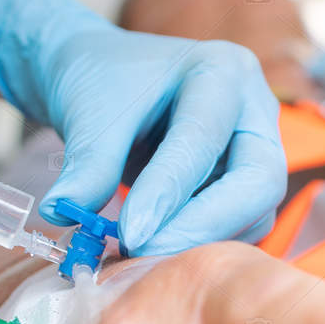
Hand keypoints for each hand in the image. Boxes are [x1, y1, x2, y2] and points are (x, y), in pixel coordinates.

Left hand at [0, 0, 285, 255]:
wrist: (102, 79)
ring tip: (140, 252)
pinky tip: (154, 247)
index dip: (167, 191)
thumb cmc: (100, 78)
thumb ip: (88, 164)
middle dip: (203, 226)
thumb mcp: (89, 113)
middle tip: (144, 252)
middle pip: (258, 181)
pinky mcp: (246, 184)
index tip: (129, 234)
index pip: (204, 139)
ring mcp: (257, 149)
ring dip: (199, 241)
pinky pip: (238, 226)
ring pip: (254, 213)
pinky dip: (197, 243)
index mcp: (223, 71)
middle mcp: (254, 109)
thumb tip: (65, 212)